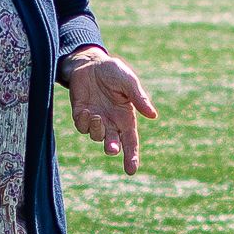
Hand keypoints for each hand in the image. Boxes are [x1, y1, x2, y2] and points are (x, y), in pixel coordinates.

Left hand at [63, 48, 157, 173]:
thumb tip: (153, 115)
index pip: (131, 141)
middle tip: (111, 148)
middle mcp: (111, 121)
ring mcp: (96, 119)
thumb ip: (138, 98)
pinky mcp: (81, 113)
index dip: (132, 157)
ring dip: (96, 130)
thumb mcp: (128, 82)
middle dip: (112, 147)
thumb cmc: (113, 72)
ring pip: (96, 135)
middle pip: (113, 143)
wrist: (90, 62)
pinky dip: (83, 122)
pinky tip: (85, 110)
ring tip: (96, 115)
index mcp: (126, 117)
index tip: (130, 170)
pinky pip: (81, 126)